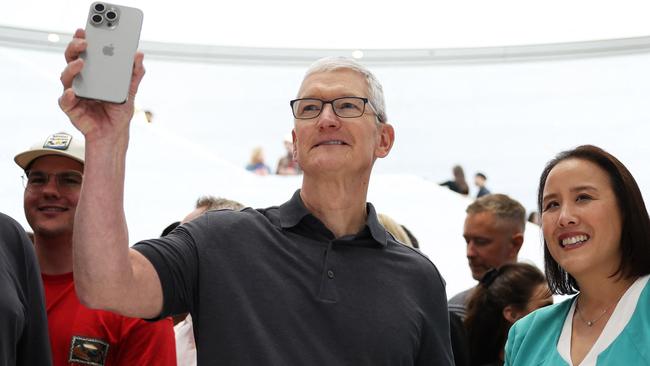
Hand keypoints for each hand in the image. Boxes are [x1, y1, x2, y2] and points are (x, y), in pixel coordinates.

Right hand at [58, 28, 144, 142]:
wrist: (114, 132)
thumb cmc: (118, 110)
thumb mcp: (130, 90)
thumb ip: (134, 73)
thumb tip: (139, 54)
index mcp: (92, 73)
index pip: (84, 52)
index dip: (82, 39)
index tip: (85, 29)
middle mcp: (80, 80)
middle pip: (71, 59)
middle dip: (74, 48)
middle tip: (84, 42)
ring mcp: (74, 93)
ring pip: (66, 77)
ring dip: (71, 68)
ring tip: (81, 63)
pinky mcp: (71, 108)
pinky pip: (65, 100)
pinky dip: (67, 96)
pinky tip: (73, 92)